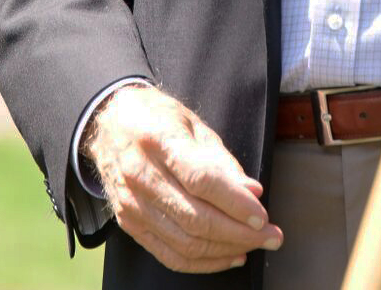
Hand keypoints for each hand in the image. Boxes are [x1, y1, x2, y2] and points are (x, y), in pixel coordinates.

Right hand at [83, 84, 281, 271]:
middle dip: (240, 233)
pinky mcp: (129, 224)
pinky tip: (227, 257)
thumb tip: (252, 192)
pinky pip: (168, 254)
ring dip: (225, 250)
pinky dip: (202, 263)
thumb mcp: (194, 125)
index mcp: (159, 142)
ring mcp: (132, 205)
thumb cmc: (158, 118)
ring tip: (255, 245)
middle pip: (195, 218)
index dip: (236, 203)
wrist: (109, 124)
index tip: (263, 215)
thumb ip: (222, 161)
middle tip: (271, 236)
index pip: (202, 180)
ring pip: (184, 242)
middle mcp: (141, 176)